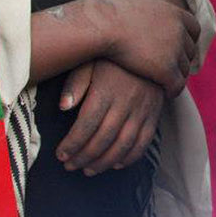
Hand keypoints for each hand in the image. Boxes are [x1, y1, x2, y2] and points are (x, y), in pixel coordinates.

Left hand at [56, 60, 163, 175]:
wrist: (149, 46)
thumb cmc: (112, 57)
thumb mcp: (90, 61)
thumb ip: (76, 83)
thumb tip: (63, 106)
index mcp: (107, 89)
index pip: (87, 124)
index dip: (72, 143)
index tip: (60, 154)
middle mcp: (126, 101)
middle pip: (103, 138)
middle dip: (84, 156)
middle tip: (70, 166)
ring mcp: (143, 108)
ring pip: (124, 144)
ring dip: (105, 162)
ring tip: (89, 170)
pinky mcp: (155, 113)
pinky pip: (144, 141)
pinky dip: (131, 157)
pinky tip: (116, 164)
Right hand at [92, 0, 200, 96]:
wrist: (104, 25)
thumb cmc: (112, 11)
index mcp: (176, 14)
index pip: (193, 29)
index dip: (187, 40)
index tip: (178, 47)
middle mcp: (180, 31)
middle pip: (190, 50)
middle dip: (182, 59)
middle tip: (172, 67)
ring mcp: (174, 51)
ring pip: (184, 70)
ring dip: (177, 76)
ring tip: (167, 83)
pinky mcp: (166, 70)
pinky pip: (177, 85)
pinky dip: (173, 90)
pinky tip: (165, 93)